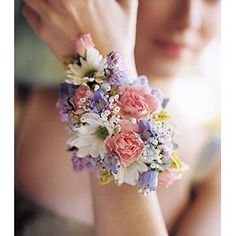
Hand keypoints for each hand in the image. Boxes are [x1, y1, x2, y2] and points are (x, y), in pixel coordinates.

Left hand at [22, 0, 138, 73]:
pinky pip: (27, 10)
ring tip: (55, 4)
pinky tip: (47, 11)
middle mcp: (64, 0)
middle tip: (66, 1)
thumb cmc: (120, 41)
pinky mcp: (43, 32)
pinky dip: (33, 7)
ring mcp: (51, 16)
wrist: (107, 73)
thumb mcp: (128, 6)